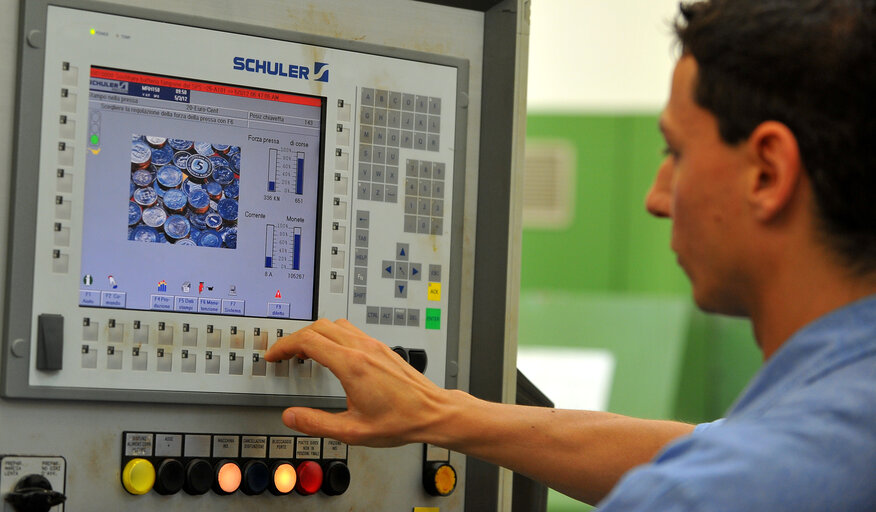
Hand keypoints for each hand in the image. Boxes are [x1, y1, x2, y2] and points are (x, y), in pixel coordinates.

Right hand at [264, 318, 452, 446]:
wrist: (432, 412)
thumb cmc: (400, 420)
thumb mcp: (353, 431)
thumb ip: (317, 423)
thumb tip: (291, 416)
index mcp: (352, 365)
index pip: (308, 341)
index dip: (284, 346)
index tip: (274, 356)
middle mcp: (362, 349)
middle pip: (319, 327)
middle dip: (295, 338)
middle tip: (284, 355)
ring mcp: (373, 346)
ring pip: (335, 325)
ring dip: (314, 334)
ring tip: (304, 353)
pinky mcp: (380, 348)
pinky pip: (350, 331)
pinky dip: (332, 336)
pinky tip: (331, 354)